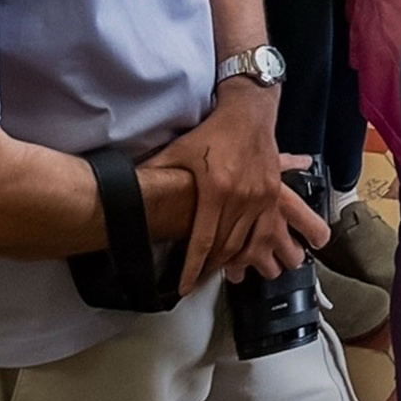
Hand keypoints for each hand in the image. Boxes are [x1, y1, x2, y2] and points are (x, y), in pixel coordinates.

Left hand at [148, 82, 318, 287]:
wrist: (249, 113)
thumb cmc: (213, 133)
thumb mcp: (179, 151)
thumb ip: (156, 172)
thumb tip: (127, 190)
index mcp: (216, 190)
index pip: (203, 241)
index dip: (193, 268)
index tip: (184, 287)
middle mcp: (242, 197)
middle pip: (226, 247)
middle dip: (210, 268)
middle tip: (197, 280)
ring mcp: (262, 197)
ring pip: (248, 242)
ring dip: (234, 262)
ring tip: (221, 272)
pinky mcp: (273, 194)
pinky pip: (266, 230)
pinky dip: (255, 247)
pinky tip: (245, 255)